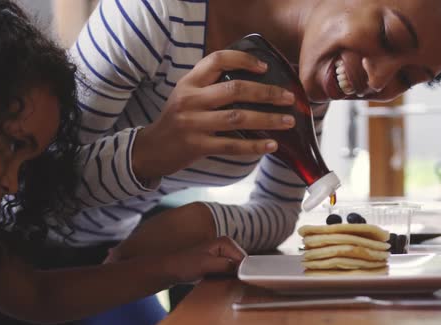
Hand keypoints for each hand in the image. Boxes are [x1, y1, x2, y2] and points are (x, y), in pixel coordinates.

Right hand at [132, 50, 295, 179]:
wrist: (152, 149)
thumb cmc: (178, 119)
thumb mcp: (187, 94)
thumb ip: (211, 85)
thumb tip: (254, 83)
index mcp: (190, 82)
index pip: (217, 59)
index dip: (243, 60)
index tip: (265, 67)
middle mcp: (190, 99)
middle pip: (235, 89)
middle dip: (266, 93)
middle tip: (289, 97)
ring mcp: (193, 123)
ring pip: (238, 118)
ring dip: (267, 120)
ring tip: (288, 121)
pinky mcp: (196, 146)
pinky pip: (232, 146)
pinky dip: (254, 146)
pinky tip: (272, 145)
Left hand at [164, 236, 246, 283]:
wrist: (166, 271)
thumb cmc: (182, 265)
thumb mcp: (206, 265)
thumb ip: (226, 265)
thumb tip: (242, 269)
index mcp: (225, 242)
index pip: (245, 259)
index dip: (244, 272)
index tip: (239, 282)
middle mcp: (225, 247)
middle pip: (242, 265)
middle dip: (237, 275)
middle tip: (225, 282)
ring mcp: (221, 256)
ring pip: (236, 271)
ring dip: (231, 279)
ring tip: (218, 281)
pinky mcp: (217, 265)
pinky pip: (228, 274)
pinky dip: (225, 280)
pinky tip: (217, 283)